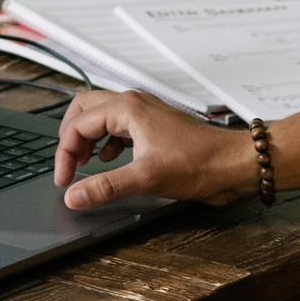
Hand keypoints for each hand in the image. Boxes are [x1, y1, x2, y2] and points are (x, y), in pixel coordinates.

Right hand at [54, 90, 257, 208]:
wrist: (234, 163)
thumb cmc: (200, 163)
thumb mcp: (146, 178)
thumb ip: (105, 187)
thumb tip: (75, 196)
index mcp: (127, 109)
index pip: (78, 125)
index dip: (64, 154)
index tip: (64, 181)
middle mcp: (134, 104)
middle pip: (85, 109)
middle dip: (70, 137)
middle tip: (68, 165)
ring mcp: (145, 113)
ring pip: (102, 117)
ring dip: (87, 138)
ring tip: (82, 164)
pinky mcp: (155, 127)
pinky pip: (119, 127)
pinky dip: (106, 142)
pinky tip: (109, 160)